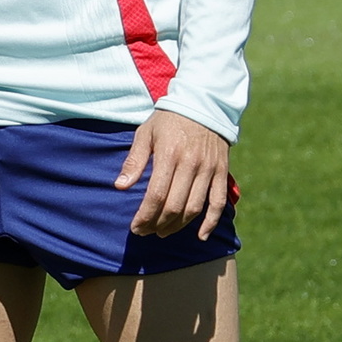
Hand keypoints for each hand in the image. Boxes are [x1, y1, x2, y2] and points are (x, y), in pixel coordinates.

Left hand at [116, 109, 232, 237]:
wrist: (204, 105)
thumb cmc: (169, 120)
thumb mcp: (145, 134)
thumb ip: (134, 161)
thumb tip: (120, 187)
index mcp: (169, 155)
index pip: (156, 195)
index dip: (145, 216)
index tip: (135, 227)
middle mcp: (191, 165)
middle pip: (175, 206)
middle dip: (157, 224)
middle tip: (145, 232)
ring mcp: (209, 169)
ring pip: (194, 208)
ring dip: (178, 226)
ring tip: (163, 232)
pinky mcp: (222, 172)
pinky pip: (218, 202)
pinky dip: (211, 222)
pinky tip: (200, 236)